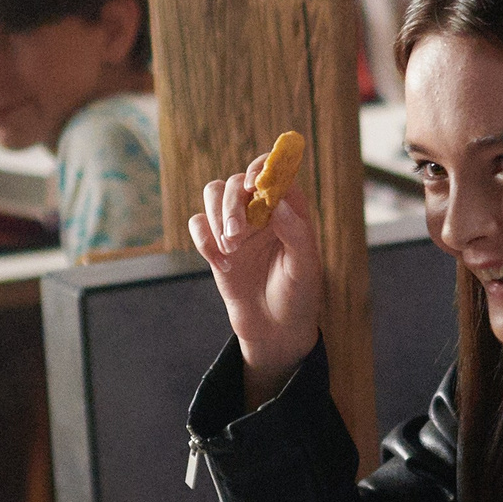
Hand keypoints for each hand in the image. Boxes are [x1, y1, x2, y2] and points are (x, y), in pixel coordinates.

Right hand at [187, 153, 323, 404]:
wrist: (274, 332)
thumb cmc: (298, 297)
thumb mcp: (305, 268)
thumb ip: (296, 232)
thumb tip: (278, 200)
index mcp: (290, 209)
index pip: (272, 172)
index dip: (260, 170)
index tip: (253, 186)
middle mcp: (262, 211)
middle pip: (236, 182)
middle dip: (232, 204)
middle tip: (237, 235)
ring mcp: (236, 226)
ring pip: (213, 194)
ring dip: (216, 217)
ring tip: (231, 249)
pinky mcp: (215, 245)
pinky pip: (197, 224)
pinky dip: (203, 239)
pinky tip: (221, 263)